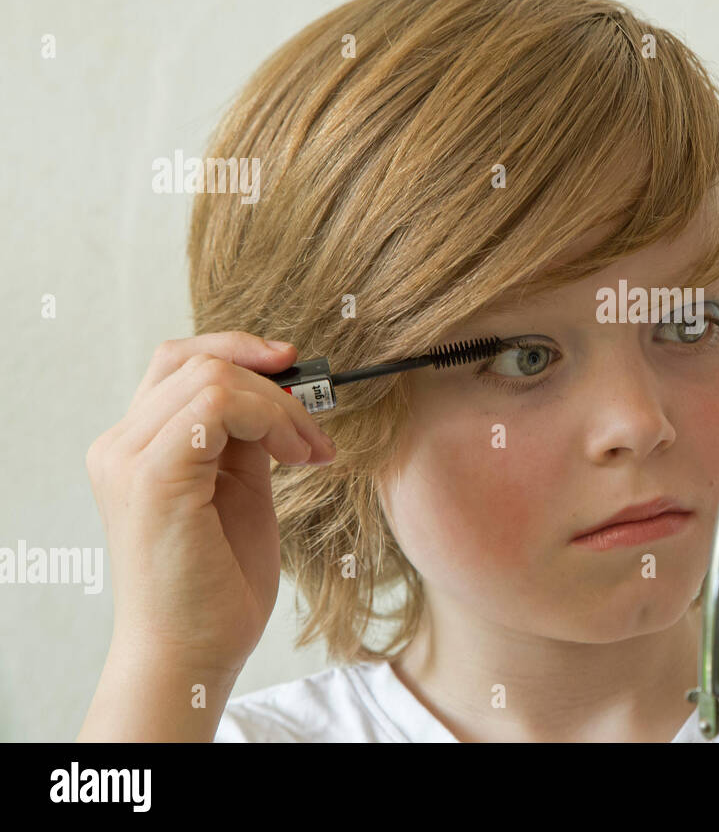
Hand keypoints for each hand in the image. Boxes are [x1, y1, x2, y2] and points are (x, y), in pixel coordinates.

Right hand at [84, 331, 336, 675]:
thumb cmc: (218, 581)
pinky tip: (294, 458)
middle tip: (314, 434)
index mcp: (137, 445)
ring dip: (279, 407)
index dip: (240, 349)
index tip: (294, 366)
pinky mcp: (152, 477)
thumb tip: (278, 392)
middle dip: (273, 384)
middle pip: (198, 360)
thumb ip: (243, 438)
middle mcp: (120, 445)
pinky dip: (269, 419)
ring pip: (212, 377)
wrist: (195, 651)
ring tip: (308, 452)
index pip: (179, 361)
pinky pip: (216, 406)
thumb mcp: (238, 487)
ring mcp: (129, 458)